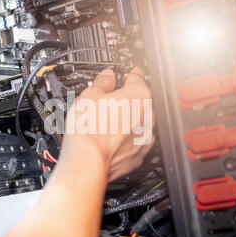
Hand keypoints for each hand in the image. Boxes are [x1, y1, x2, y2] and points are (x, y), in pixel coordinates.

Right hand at [60, 67, 154, 181]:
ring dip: (127, 121)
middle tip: (108, 101)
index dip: (129, 75)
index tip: (125, 75)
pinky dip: (126, 140)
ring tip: (106, 122)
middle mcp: (147, 117)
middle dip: (127, 100)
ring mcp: (145, 138)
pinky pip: (136, 142)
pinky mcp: (138, 156)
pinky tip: (111, 139)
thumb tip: (107, 77)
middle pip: (140, 102)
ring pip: (139, 123)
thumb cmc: (89, 130)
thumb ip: (103, 83)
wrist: (88, 162)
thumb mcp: (89, 96)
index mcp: (139, 96)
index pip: (138, 78)